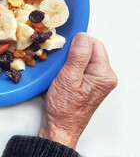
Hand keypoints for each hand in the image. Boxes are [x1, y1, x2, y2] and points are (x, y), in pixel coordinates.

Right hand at [38, 33, 116, 148]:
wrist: (59, 126)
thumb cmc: (64, 108)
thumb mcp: (68, 78)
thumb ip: (78, 56)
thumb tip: (82, 37)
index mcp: (104, 74)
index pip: (94, 44)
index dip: (77, 44)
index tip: (65, 53)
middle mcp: (104, 77)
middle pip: (90, 50)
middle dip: (73, 53)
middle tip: (62, 65)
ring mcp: (97, 80)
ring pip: (83, 58)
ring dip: (70, 60)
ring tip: (61, 73)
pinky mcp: (88, 83)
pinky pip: (80, 66)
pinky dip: (70, 67)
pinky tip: (62, 76)